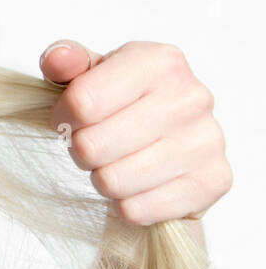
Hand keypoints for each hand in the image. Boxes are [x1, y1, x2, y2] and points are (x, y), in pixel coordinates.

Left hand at [40, 39, 231, 225]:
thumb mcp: (90, 74)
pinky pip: (137, 209)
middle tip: (94, 145)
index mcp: (159, 61)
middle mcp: (190, 97)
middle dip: (81, 151)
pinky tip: (138, 185)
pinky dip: (126, 204)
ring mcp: (207, 140)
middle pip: (92, 146)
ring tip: (116, 163)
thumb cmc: (123, 104)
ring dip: (102, 178)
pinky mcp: (212, 181)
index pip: (81, 102)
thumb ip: (65, 62)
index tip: (69, 120)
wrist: (173, 143)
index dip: (62, 118)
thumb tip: (56, 59)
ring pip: (112, 181)